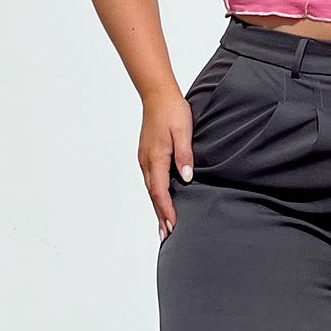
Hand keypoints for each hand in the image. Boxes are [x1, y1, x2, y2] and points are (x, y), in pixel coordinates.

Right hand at [139, 90, 193, 241]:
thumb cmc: (172, 111)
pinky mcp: (147, 155)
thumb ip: (184, 155)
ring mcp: (145, 159)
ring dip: (157, 207)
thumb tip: (186, 178)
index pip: (160, 191)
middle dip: (160, 215)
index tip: (172, 225)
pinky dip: (156, 195)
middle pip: (154, 195)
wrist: (157, 94)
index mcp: (156, 157)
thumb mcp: (183, 131)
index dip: (167, 210)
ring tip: (164, 225)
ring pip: (151, 189)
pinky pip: (151, 180)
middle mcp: (147, 161)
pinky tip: (161, 200)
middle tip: (166, 235)